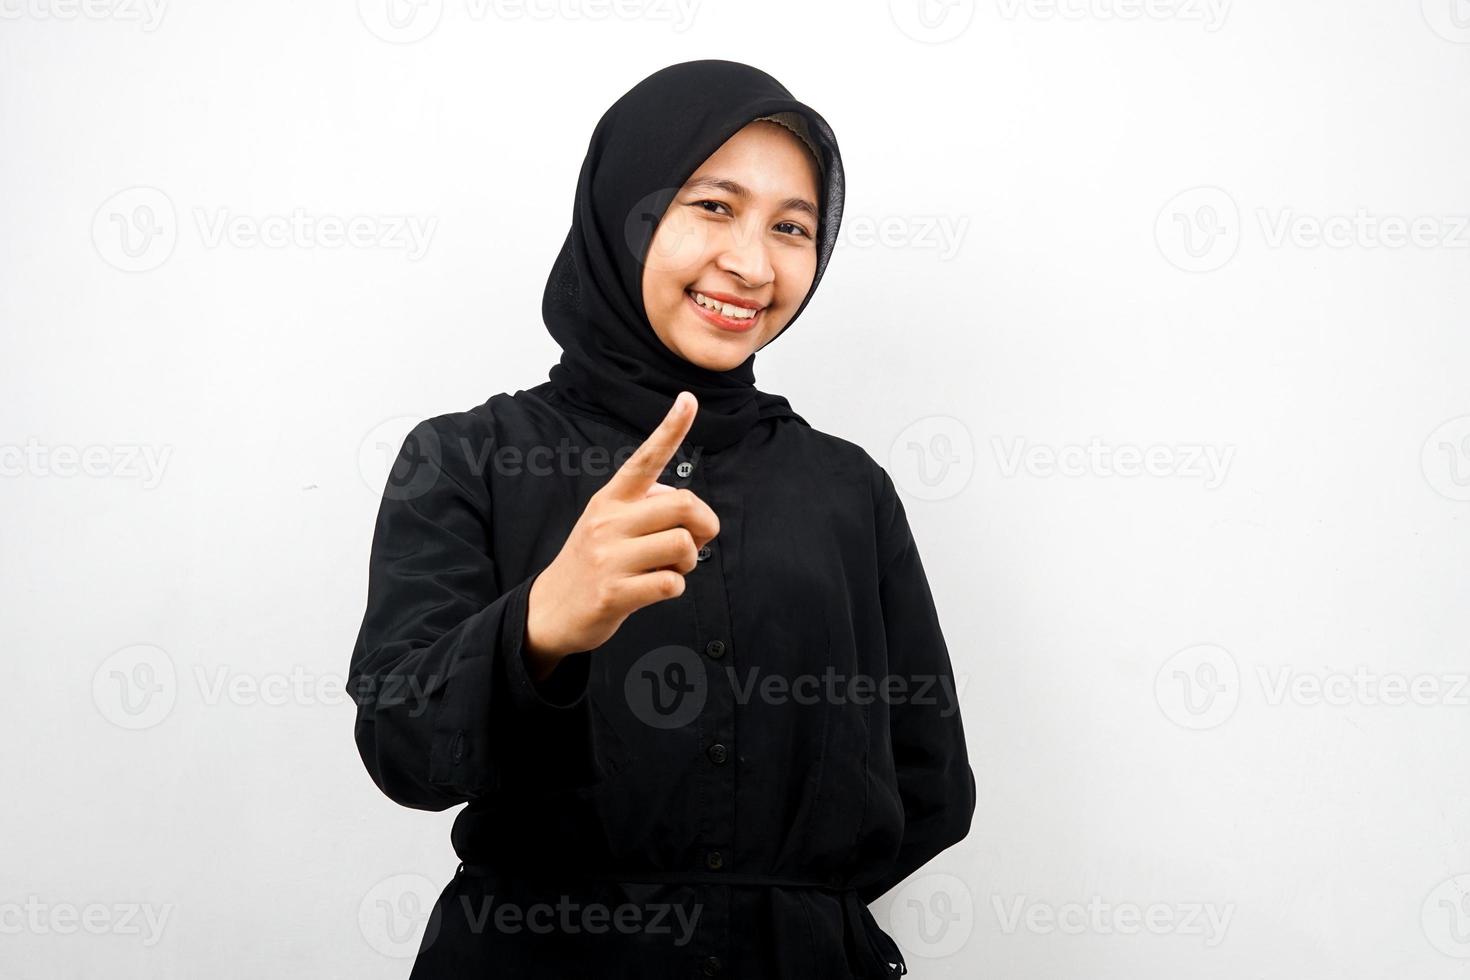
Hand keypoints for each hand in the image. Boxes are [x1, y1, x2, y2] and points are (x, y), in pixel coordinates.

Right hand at [523, 391, 718, 678]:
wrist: (551, 610)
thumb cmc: (595, 563)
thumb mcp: (609, 524)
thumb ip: (646, 509)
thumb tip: (690, 511)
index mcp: (610, 498)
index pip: (645, 458)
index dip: (670, 429)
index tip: (689, 399)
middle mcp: (608, 520)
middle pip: (683, 505)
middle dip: (705, 524)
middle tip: (697, 541)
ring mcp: (609, 557)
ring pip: (683, 545)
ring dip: (689, 561)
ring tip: (668, 568)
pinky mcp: (614, 592)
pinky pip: (672, 583)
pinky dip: (675, 587)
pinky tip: (655, 589)